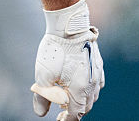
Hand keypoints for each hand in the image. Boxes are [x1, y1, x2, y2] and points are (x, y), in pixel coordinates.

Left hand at [31, 0, 104, 119]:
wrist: (69, 26)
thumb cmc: (55, 50)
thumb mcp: (43, 75)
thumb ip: (42, 97)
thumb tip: (40, 113)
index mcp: (80, 91)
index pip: (76, 114)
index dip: (66, 119)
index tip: (59, 120)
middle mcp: (92, 85)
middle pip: (85, 107)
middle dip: (74, 111)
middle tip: (61, 111)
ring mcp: (97, 74)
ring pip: (92, 96)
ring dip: (82, 101)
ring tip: (68, 99)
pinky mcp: (98, 64)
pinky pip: (96, 84)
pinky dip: (88, 89)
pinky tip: (80, 85)